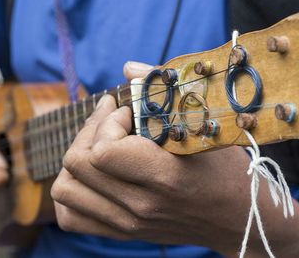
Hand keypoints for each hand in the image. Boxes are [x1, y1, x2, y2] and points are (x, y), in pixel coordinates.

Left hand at [51, 62, 298, 256]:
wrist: (236, 219)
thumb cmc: (225, 170)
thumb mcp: (203, 127)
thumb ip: (164, 92)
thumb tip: (127, 68)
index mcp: (163, 178)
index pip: (102, 151)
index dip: (107, 123)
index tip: (128, 112)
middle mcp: (139, 206)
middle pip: (77, 164)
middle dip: (89, 131)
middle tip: (111, 119)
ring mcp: (127, 223)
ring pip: (64, 189)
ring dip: (76, 160)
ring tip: (99, 145)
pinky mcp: (120, 233)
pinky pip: (70, 215)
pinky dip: (73, 191)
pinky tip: (93, 175)